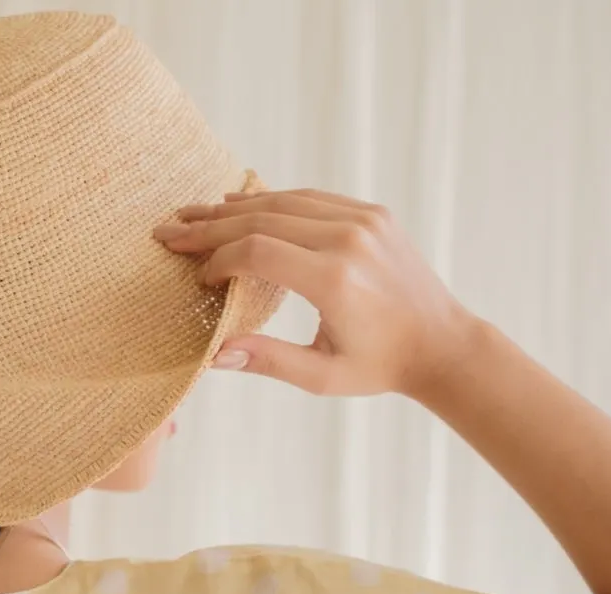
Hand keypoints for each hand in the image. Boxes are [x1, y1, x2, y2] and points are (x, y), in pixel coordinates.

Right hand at [153, 188, 478, 400]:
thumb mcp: (322, 377)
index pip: (257, 251)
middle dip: (211, 226)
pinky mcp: (371, 213)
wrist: (440, 343)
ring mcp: (363, 219)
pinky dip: (273, 202)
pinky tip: (242, 208)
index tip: (198, 277)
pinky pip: (311, 199)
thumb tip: (214, 355)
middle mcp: (349, 239)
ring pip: (284, 202)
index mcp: (335, 280)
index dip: (218, 259)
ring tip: (197, 216)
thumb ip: (268, 361)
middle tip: (170, 230)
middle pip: (263, 218)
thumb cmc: (379, 366)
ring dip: (235, 208)